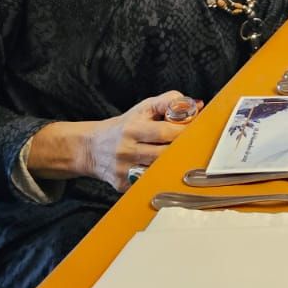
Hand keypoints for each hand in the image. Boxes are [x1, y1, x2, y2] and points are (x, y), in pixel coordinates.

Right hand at [85, 91, 199, 190]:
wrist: (92, 147)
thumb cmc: (124, 126)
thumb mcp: (143, 108)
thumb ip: (168, 102)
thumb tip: (195, 104)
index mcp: (132, 129)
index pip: (164, 132)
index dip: (184, 131)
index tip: (196, 129)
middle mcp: (126, 150)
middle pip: (163, 154)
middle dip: (181, 148)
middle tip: (193, 144)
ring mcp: (124, 170)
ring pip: (158, 171)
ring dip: (173, 164)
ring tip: (181, 157)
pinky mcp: (123, 185)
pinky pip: (149, 183)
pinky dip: (160, 177)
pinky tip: (166, 169)